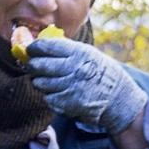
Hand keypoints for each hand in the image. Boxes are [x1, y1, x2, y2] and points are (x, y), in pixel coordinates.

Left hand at [24, 35, 146, 134]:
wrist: (118, 97)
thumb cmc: (99, 72)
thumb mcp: (88, 54)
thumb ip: (67, 49)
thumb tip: (41, 44)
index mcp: (78, 53)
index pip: (47, 47)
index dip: (34, 48)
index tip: (30, 49)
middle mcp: (74, 69)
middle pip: (40, 65)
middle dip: (32, 65)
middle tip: (31, 65)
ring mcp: (71, 87)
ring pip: (41, 83)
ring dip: (39, 81)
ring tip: (44, 80)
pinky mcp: (69, 104)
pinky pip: (48, 98)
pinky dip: (49, 96)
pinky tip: (56, 92)